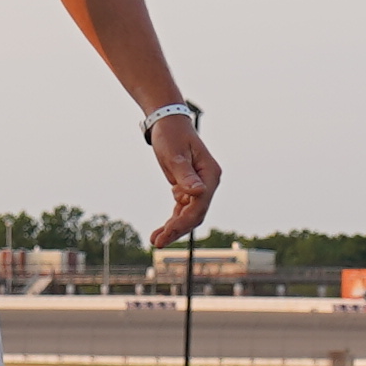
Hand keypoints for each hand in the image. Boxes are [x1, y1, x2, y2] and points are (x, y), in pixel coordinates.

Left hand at [148, 113, 225, 245]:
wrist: (168, 122)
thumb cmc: (171, 135)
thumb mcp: (174, 154)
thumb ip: (185, 174)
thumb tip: (198, 192)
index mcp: (210, 174)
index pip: (199, 205)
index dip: (182, 222)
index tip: (165, 233)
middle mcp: (208, 182)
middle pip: (196, 214)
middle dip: (177, 229)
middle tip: (158, 243)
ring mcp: (200, 186)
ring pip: (189, 215)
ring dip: (174, 228)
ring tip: (155, 240)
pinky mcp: (189, 188)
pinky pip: (183, 209)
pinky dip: (173, 220)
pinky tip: (160, 230)